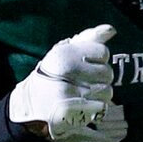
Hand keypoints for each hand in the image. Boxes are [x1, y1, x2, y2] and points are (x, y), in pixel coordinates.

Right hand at [9, 24, 114, 139]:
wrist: (31, 104)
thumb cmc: (52, 75)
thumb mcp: (64, 52)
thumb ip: (88, 39)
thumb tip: (111, 29)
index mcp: (65, 54)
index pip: (103, 53)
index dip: (98, 61)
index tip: (85, 66)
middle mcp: (68, 71)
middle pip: (107, 73)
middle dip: (99, 79)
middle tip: (83, 83)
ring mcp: (71, 92)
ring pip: (107, 92)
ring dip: (99, 95)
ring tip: (83, 95)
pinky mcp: (74, 112)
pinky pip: (102, 107)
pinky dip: (96, 109)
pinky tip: (83, 107)